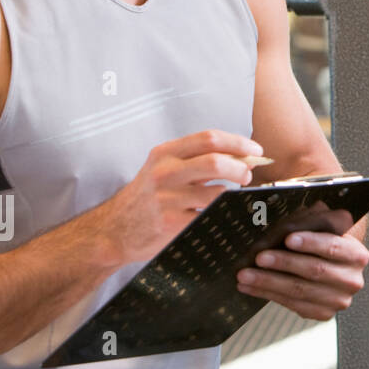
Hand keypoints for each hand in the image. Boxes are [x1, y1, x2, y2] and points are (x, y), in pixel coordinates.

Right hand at [99, 129, 260, 264]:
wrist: (112, 230)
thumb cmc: (147, 197)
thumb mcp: (164, 169)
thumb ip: (198, 161)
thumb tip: (244, 157)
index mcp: (165, 153)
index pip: (209, 138)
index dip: (238, 143)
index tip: (255, 151)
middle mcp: (164, 172)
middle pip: (216, 161)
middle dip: (241, 168)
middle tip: (248, 176)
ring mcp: (166, 198)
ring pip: (216, 192)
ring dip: (231, 195)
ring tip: (228, 197)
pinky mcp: (170, 223)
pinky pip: (208, 216)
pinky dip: (218, 213)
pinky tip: (215, 214)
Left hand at [235, 223, 368, 320]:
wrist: (332, 267)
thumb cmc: (323, 242)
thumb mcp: (323, 227)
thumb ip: (312, 222)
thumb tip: (284, 224)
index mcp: (356, 254)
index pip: (333, 247)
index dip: (311, 243)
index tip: (287, 239)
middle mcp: (352, 279)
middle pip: (315, 271)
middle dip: (284, 263)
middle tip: (260, 257)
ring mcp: (339, 300)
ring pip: (299, 290)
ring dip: (268, 282)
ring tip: (246, 275)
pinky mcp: (323, 313)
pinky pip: (292, 304)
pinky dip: (268, 294)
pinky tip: (251, 287)